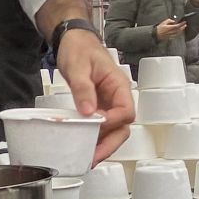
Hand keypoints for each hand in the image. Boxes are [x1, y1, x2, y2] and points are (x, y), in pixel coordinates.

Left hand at [54, 30, 132, 162]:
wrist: (72, 40)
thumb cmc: (78, 48)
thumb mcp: (78, 66)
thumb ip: (83, 89)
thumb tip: (89, 113)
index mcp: (119, 85)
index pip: (125, 111)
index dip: (113, 123)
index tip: (95, 128)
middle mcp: (118, 97)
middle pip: (123, 127)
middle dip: (110, 144)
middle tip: (93, 157)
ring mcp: (109, 104)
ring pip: (114, 130)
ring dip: (103, 146)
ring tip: (88, 158)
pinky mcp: (99, 107)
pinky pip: (102, 127)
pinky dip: (96, 139)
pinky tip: (85, 148)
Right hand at [154, 16, 186, 40]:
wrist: (156, 34)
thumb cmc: (159, 28)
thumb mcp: (163, 22)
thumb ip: (169, 21)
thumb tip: (173, 21)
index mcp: (169, 28)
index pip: (177, 26)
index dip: (181, 24)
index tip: (184, 22)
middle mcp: (171, 32)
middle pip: (179, 30)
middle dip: (182, 27)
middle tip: (185, 25)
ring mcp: (171, 35)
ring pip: (178, 33)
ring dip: (181, 30)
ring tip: (183, 28)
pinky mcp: (170, 37)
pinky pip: (176, 35)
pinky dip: (179, 33)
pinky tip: (179, 32)